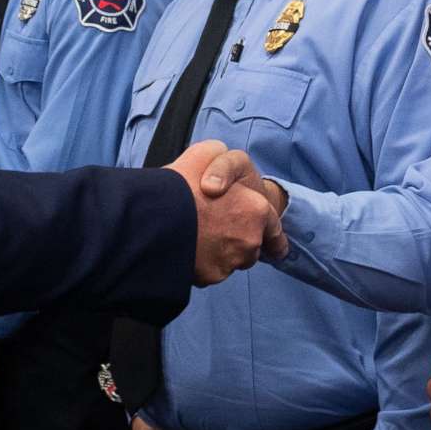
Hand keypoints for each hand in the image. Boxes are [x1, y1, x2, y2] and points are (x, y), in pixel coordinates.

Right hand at [169, 140, 280, 281]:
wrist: (153, 218)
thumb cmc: (182, 183)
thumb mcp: (209, 152)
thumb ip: (225, 165)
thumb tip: (223, 178)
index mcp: (255, 210)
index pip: (273, 228)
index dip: (273, 235)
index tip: (277, 247)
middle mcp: (249, 240)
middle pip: (249, 246)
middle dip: (237, 239)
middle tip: (213, 226)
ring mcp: (229, 262)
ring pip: (230, 260)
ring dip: (219, 252)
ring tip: (196, 236)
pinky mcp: (209, 277)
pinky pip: (209, 271)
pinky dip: (201, 264)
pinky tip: (186, 248)